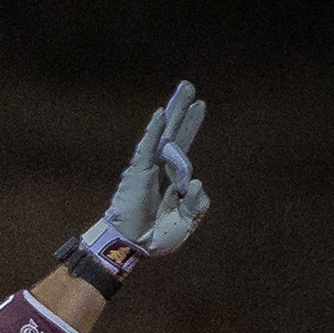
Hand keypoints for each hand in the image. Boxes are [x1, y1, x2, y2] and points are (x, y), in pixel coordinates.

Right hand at [104, 80, 209, 256]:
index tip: (200, 105)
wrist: (133, 246)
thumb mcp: (186, 222)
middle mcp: (161, 169)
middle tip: (189, 86)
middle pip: (175, 133)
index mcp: (173, 179)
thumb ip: (197, 204)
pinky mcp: (138, 172)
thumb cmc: (157, 236)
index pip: (183, 147)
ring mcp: (150, 168)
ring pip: (164, 134)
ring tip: (184, 89)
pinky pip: (147, 148)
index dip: (191, 126)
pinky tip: (160, 113)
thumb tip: (195, 183)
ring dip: (173, 111)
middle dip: (182, 110)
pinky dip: (153, 131)